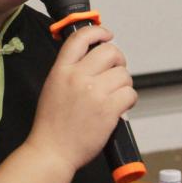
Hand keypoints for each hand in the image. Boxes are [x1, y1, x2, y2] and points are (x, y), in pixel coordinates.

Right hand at [26, 25, 136, 174]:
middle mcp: (78, 77)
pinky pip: (130, 94)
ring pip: (123, 74)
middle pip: (110, 51)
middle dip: (118, 60)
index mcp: (61, 70)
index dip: (98, 31)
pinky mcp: (108, 109)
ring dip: (123, 84)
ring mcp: (94, 92)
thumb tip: (94, 60)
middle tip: (115, 72)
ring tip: (114, 96)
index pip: (81, 37)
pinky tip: (118, 108)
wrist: (52, 151)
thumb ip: (70, 70)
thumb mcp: (53, 87)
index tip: (107, 35)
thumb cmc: (52, 125)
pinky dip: (128, 101)